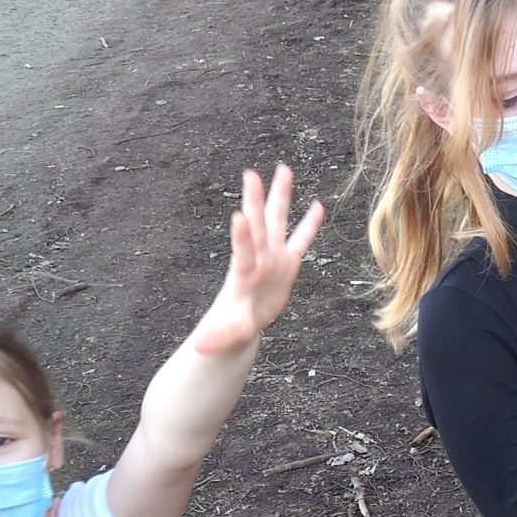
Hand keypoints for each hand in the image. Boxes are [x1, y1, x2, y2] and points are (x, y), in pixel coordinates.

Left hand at [190, 165, 326, 355]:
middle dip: (255, 201)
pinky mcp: (288, 263)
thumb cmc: (233, 328)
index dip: (242, 237)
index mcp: (245, 274)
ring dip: (280, 197)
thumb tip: (199, 347)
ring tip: (284, 169)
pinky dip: (309, 224)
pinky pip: (301, 240)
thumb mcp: (228, 335)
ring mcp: (274, 257)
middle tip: (250, 174)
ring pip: (278, 221)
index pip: (243, 252)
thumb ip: (218, 338)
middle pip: (258, 226)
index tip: (238, 216)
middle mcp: (259, 259)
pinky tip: (318, 205)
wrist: (242, 322)